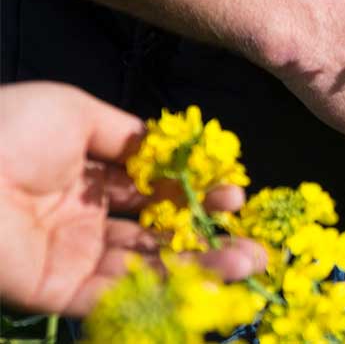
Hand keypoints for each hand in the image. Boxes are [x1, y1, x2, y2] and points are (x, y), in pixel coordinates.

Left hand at [0, 82, 264, 316]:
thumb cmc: (7, 130)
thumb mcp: (75, 113)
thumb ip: (128, 135)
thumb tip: (171, 148)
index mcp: (87, 178)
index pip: (155, 193)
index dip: (197, 194)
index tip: (235, 191)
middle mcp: (84, 221)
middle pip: (158, 237)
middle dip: (209, 239)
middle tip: (254, 242)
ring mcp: (71, 258)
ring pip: (146, 270)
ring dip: (200, 269)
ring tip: (248, 262)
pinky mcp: (55, 289)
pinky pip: (114, 296)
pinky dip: (160, 291)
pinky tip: (204, 281)